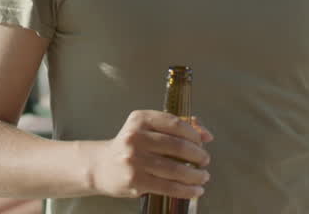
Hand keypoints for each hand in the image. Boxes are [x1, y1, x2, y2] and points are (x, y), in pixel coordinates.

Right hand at [86, 111, 211, 199]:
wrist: (101, 166)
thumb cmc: (130, 147)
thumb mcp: (147, 130)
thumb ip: (176, 128)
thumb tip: (207, 135)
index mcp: (140, 119)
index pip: (175, 123)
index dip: (194, 134)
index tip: (202, 142)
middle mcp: (135, 137)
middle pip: (177, 146)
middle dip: (198, 155)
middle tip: (204, 161)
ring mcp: (134, 160)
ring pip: (175, 169)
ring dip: (195, 175)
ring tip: (203, 177)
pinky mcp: (135, 180)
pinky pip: (168, 186)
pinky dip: (186, 190)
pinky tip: (195, 190)